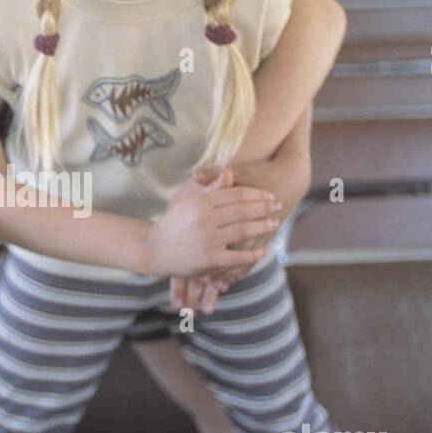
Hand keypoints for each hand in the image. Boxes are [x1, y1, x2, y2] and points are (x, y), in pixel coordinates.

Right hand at [146, 167, 281, 282]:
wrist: (153, 249)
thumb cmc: (173, 224)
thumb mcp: (189, 202)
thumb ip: (210, 188)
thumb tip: (229, 172)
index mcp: (200, 203)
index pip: (235, 194)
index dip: (255, 194)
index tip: (269, 195)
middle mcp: (205, 220)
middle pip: (242, 211)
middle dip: (263, 208)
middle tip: (278, 206)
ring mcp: (207, 240)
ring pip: (243, 231)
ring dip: (262, 227)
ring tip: (275, 224)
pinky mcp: (209, 259)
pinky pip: (237, 256)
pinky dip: (252, 254)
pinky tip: (264, 251)